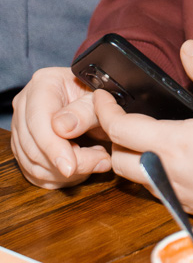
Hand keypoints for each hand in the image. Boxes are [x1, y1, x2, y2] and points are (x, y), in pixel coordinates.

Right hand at [11, 67, 110, 187]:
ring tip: (96, 162)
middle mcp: (25, 105)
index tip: (71, 167)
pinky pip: (35, 173)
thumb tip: (62, 129)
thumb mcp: (99, 97)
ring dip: (66, 174)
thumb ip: (84, 111)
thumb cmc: (98, 94)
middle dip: (68, 163)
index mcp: (42, 84)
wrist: (94, 98)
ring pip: (33, 165)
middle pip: (34, 147)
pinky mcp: (25, 148)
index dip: (54, 147)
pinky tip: (81, 170)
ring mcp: (22, 128)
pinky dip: (59, 178)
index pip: (39, 122)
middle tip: (100, 161)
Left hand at [94, 40, 192, 222]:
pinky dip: (151, 174)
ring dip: (130, 158)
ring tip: (144, 137)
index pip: (119, 128)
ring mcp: (174, 194)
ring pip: (135, 179)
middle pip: (116, 160)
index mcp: (170, 144)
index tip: (101, 95)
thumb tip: (188, 46)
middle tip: (121, 116)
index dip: (104, 110)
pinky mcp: (188, 207)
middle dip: (111, 137)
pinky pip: (156, 191)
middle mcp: (164, 173)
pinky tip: (172, 160)